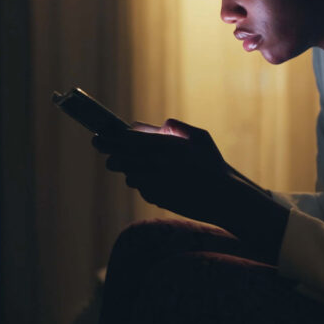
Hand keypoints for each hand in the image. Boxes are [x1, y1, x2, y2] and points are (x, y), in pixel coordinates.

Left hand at [93, 119, 233, 221]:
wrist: (225, 197)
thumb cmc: (214, 164)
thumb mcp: (200, 137)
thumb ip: (175, 127)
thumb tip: (152, 125)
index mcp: (168, 144)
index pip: (127, 138)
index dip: (109, 137)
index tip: (99, 136)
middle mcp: (159, 163)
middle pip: (120, 158)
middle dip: (110, 156)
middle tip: (108, 156)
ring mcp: (157, 182)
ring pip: (128, 176)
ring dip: (129, 172)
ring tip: (137, 169)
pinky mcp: (158, 199)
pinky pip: (142, 189)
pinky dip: (144, 185)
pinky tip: (156, 183)